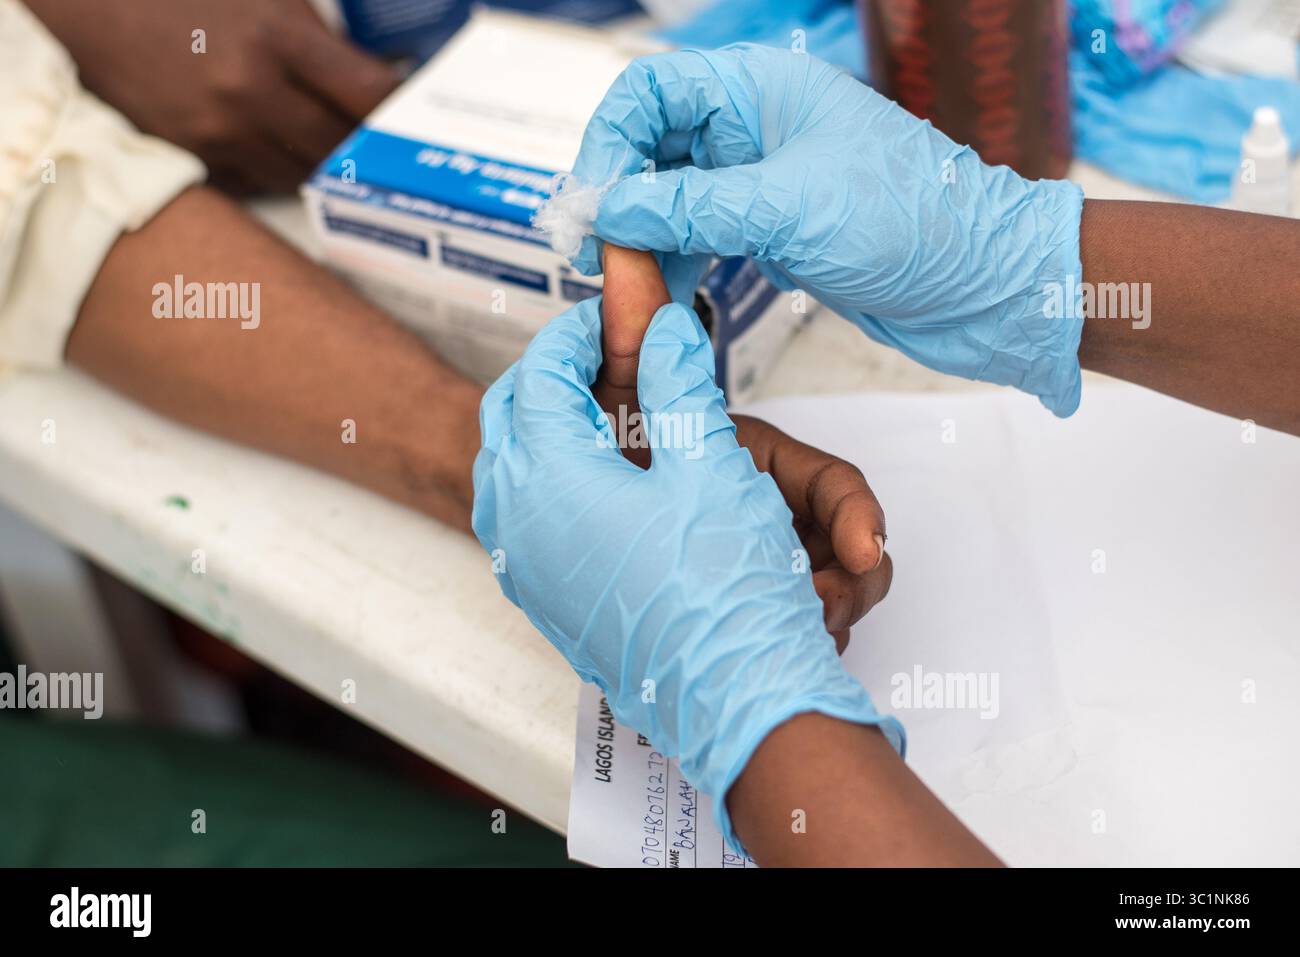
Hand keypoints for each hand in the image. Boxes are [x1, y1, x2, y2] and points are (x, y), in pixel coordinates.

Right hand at [26, 0, 398, 193]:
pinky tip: (281, 153)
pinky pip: (257, 182)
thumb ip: (317, 38)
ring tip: (340, 156)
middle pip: (341, 146)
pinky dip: (276, 172)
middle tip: (387, 147)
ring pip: (302, 174)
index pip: (368, 93)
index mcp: (278, 35)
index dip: (400, 111)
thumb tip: (378, 84)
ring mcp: (220, 130)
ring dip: (324, 167)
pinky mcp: (193, 155)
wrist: (90, 6)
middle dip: (367, 148)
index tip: (417, 117)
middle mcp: (251, 90)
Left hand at [472, 296, 902, 847]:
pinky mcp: (541, 598)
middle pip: (507, 413)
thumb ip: (677, 384)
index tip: (616, 319)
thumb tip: (663, 332)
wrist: (733, 698)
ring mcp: (522, 565)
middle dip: (549, 374)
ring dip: (543, 425)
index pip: (540, 371)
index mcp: (549, 476)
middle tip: (603, 355)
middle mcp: (516, 520)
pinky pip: (519, 516)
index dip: (578, 333)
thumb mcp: (710, 465)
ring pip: (506, 466)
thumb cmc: (724, 593)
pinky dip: (546, 478)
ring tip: (604, 410)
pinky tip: (600, 479)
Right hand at [562, 45, 1086, 415]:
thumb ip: (694, 207)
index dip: (610, 141)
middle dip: (618, 197)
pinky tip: (661, 297)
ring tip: (622, 285)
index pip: (652, 91)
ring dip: (641, 239)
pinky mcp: (770, 229)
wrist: (981, 283)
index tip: (591, 200)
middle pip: (652, 148)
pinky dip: (675, 263)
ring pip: (671, 199)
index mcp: (760, 89)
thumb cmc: (911, 221)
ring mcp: (760, 179)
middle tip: (594, 254)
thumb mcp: (790, 208)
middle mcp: (753, 126)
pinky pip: (700, 236)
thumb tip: (609, 209)